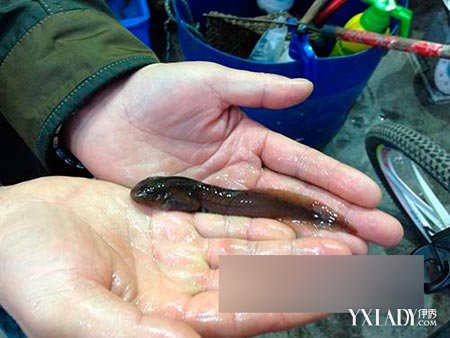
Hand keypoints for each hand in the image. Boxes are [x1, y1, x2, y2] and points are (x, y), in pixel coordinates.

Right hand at [0, 177, 350, 336]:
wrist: (15, 225)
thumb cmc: (29, 270)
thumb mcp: (71, 309)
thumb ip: (131, 334)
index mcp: (163, 319)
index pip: (241, 316)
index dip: (289, 304)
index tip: (333, 290)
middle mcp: (179, 290)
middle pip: (256, 282)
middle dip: (305, 271)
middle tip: (352, 257)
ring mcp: (177, 255)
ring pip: (247, 250)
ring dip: (290, 244)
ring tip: (335, 236)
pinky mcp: (170, 224)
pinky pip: (223, 221)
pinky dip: (256, 219)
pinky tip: (286, 217)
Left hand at [66, 62, 402, 251]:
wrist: (104, 118)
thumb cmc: (154, 94)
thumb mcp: (206, 83)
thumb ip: (254, 89)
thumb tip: (305, 86)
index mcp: (250, 140)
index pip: (301, 164)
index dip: (336, 180)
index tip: (370, 199)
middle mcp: (242, 175)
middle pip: (296, 200)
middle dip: (338, 218)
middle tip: (378, 239)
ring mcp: (221, 199)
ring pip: (271, 224)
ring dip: (308, 241)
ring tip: (347, 259)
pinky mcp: (195, 216)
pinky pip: (232, 237)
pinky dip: (260, 253)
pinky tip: (287, 267)